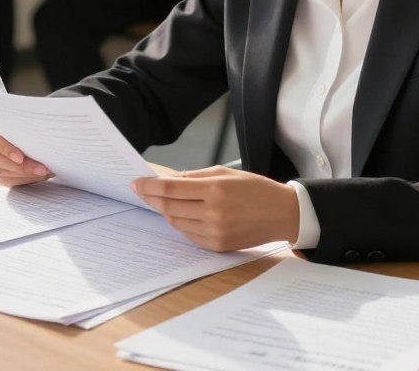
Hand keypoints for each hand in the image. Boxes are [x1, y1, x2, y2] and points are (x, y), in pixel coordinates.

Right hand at [0, 120, 52, 185]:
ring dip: (24, 174)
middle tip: (41, 169)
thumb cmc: (17, 121)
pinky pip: (4, 179)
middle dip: (20, 166)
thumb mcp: (18, 118)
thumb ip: (24, 123)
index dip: (4, 147)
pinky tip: (35, 176)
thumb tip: (43, 132)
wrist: (10, 128)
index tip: (21, 157)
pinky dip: (21, 179)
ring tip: (43, 172)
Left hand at [132, 166, 299, 251]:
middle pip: (169, 206)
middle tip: (141, 190)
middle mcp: (213, 212)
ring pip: (176, 222)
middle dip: (151, 198)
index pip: (171, 188)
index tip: (136, 183)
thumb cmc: (255, 188)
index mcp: (214, 189)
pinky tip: (180, 214)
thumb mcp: (225, 173)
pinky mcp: (218, 246)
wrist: (282, 214)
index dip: (149, 186)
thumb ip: (196, 177)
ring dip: (165, 211)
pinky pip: (189, 235)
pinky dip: (180, 223)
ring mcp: (215, 232)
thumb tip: (170, 180)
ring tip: (161, 200)